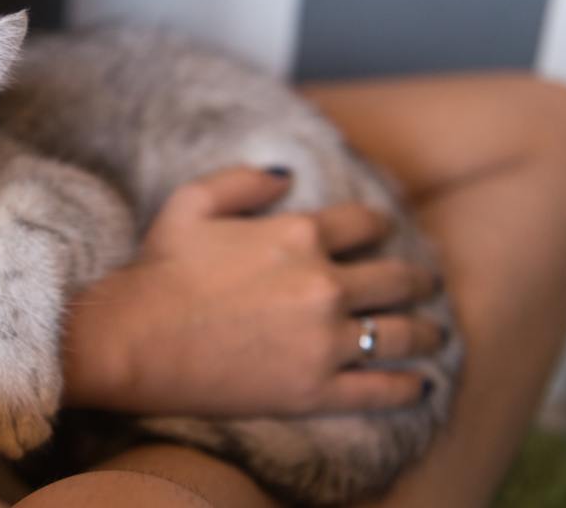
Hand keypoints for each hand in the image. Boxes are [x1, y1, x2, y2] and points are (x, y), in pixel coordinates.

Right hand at [63, 167, 442, 416]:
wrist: (131, 342)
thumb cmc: (156, 271)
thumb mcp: (190, 202)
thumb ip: (244, 179)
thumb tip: (287, 174)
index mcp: (298, 235)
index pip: (364, 224)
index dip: (378, 227)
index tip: (383, 235)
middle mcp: (323, 285)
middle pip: (395, 278)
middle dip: (417, 279)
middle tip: (424, 284)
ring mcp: (324, 341)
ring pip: (401, 333)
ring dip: (426, 330)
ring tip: (435, 333)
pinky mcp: (315, 390)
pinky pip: (381, 388)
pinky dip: (408, 386)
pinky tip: (421, 383)